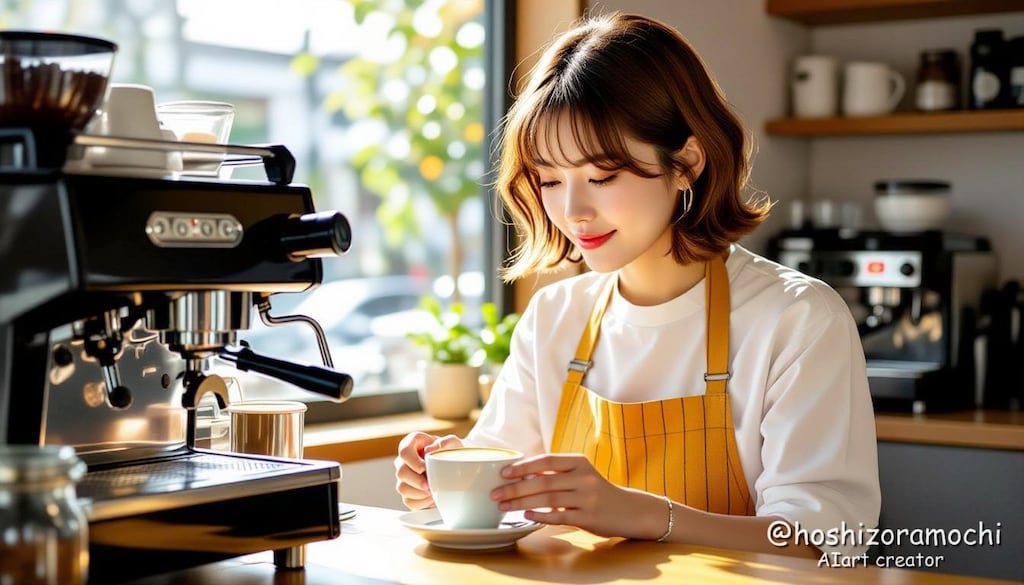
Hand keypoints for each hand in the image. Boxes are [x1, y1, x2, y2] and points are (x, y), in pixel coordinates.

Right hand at [393, 432, 462, 509]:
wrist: (454, 468)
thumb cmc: (451, 453)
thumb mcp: (454, 444)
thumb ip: (446, 441)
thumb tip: (430, 449)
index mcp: (412, 444)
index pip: (404, 451)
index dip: (413, 461)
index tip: (424, 468)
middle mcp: (404, 460)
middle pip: (401, 472)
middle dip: (417, 481)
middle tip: (430, 485)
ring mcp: (404, 477)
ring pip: (402, 488)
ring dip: (419, 493)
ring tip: (433, 491)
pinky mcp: (407, 491)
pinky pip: (408, 500)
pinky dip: (421, 502)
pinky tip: (431, 497)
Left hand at [491, 453, 665, 538]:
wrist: (628, 509)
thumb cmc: (597, 491)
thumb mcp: (580, 474)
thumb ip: (556, 472)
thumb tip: (521, 472)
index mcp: (579, 462)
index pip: (547, 460)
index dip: (523, 466)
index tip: (503, 472)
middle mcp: (583, 477)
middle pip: (543, 480)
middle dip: (515, 487)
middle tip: (495, 493)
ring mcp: (587, 497)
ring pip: (548, 498)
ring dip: (521, 502)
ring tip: (503, 506)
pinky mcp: (588, 517)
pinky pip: (560, 516)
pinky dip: (541, 515)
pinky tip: (526, 515)